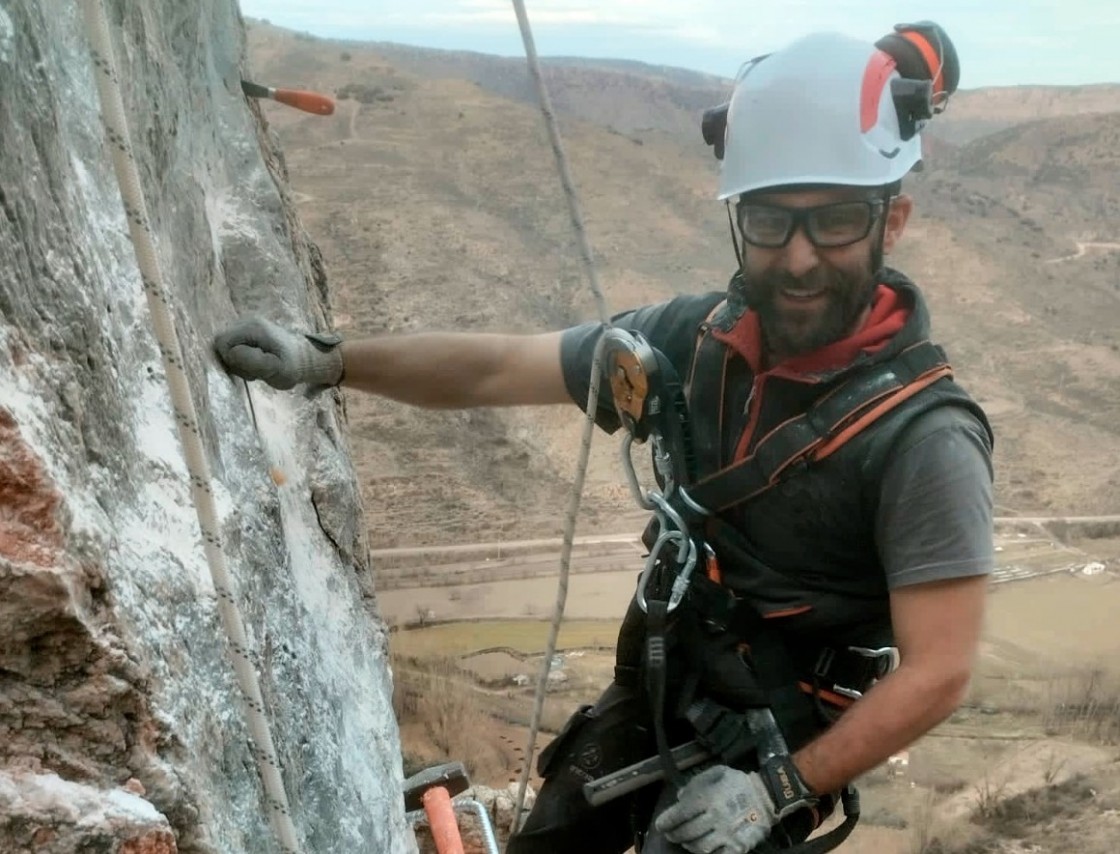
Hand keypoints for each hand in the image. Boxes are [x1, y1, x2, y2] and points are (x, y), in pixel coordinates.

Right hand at [213, 316, 342, 391]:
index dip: (231, 361)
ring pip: (228, 347)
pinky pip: (235, 346)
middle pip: (223, 344)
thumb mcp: (275, 369)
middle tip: (255, 371)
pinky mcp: (249, 331)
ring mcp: (248, 324)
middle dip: (235, 362)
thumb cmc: (293, 366)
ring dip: (239, 362)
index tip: (250, 370)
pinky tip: (258, 363)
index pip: (222, 343)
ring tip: (259, 368)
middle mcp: (248, 321)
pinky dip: (243, 358)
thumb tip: (231, 353)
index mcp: (253, 327)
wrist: (307, 358)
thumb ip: (253, 361)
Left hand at [654, 766, 776, 853]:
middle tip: (671, 835)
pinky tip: (704, 849)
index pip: (679, 814)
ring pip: (699, 848)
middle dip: (674, 835)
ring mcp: (727, 834)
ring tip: (685, 842)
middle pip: (686, 833)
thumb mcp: (716, 773)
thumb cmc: (738, 783)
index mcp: (708, 798)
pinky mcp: (738, 846)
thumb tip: (680, 797)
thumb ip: (696, 783)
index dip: (666, 822)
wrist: (768, 796)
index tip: (660, 826)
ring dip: (688, 845)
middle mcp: (715, 818)